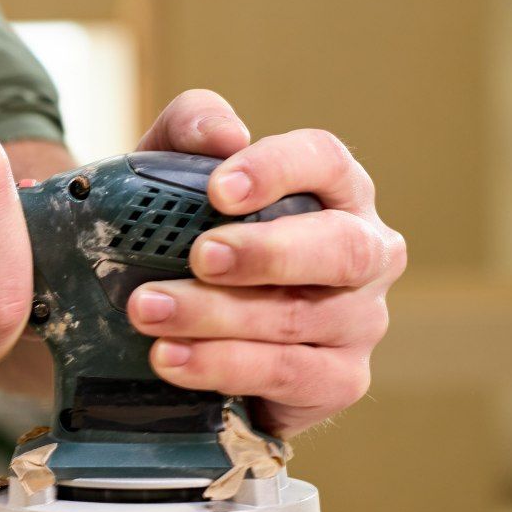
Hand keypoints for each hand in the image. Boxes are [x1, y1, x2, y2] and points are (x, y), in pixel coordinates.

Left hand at [125, 90, 406, 436]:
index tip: (218, 188)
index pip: (325, 162)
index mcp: (333, 191)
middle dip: (265, 253)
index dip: (277, 170)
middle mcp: (363, 253)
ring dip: (217, 316)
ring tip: (148, 312)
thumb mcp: (168, 174)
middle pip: (339, 248)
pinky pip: (289, 375)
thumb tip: (225, 134)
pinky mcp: (340, 380)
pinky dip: (224, 366)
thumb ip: (189, 131)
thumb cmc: (182, 238)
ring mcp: (360, 321)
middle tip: (199, 256)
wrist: (164, 329)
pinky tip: (171, 358)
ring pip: (300, 318)